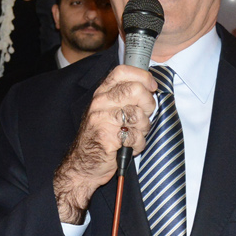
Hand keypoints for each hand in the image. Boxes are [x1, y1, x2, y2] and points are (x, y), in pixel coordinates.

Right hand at [52, 65, 157, 224]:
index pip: (123, 71)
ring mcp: (102, 119)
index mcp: (102, 93)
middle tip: (144, 115)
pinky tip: (129, 146)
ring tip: (133, 133)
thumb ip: (125, 96)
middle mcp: (100, 102)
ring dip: (143, 128)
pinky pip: (136, 136)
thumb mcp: (108, 110)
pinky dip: (138, 145)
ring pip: (139, 115)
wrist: (83, 164)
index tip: (151, 87)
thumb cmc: (100, 136)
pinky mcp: (107, 137)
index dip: (143, 77)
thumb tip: (149, 85)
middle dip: (149, 104)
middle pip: (136, 90)